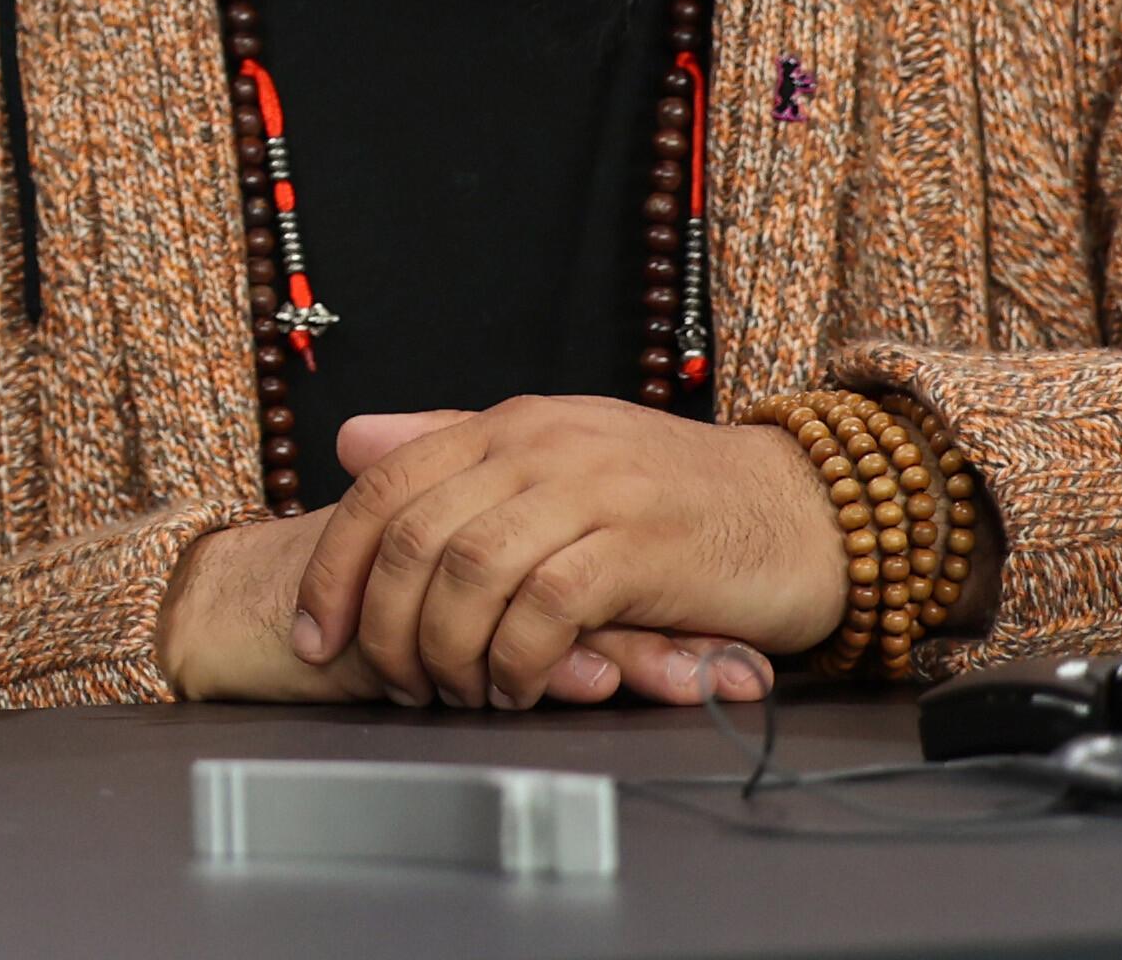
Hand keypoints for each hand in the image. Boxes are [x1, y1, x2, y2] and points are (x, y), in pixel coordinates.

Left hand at [285, 399, 839, 712]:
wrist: (804, 511)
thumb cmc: (676, 500)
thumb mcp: (559, 459)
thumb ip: (455, 451)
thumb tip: (351, 443)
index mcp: (508, 426)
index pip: (383, 487)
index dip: (336, 567)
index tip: (317, 635)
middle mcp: (538, 447)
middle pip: (413, 538)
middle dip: (384, 625)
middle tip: (393, 684)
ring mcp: (588, 492)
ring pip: (468, 574)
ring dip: (448, 652)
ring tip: (457, 694)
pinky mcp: (637, 547)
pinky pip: (544, 608)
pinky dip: (517, 660)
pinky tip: (518, 689)